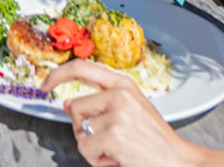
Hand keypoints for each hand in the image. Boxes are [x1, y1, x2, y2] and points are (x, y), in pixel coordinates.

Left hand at [49, 63, 201, 166]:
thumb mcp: (130, 113)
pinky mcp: (114, 135)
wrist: (179, 162)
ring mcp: (117, 113)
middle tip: (110, 143)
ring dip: (94, 149)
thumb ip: (100, 104)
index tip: (45, 85)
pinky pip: (86, 149)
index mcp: (124, 85)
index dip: (58, 74)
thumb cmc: (155, 142)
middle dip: (86, 131)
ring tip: (117, 152)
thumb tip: (67, 105)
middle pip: (77, 109)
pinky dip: (98, 161)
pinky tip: (117, 160)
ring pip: (81, 132)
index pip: (82, 67)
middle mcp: (120, 94)